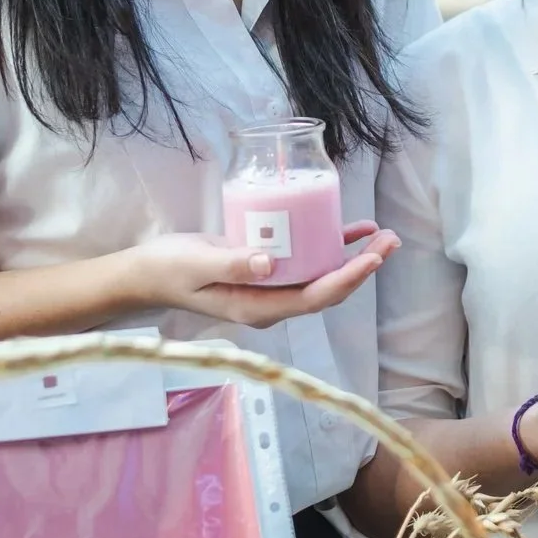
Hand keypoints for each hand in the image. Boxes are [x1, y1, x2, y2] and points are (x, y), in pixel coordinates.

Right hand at [128, 222, 399, 328]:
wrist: (147, 272)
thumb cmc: (169, 268)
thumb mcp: (196, 263)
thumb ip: (231, 263)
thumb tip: (269, 264)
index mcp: (257, 308)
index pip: (313, 298)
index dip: (346, 280)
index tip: (372, 260)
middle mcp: (271, 302)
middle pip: (326, 289)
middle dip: (361, 267)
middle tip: (390, 240)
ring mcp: (270, 288)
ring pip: (322, 275)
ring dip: (354, 257)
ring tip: (382, 234)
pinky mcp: (267, 270)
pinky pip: (306, 261)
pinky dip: (330, 246)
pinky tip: (352, 229)